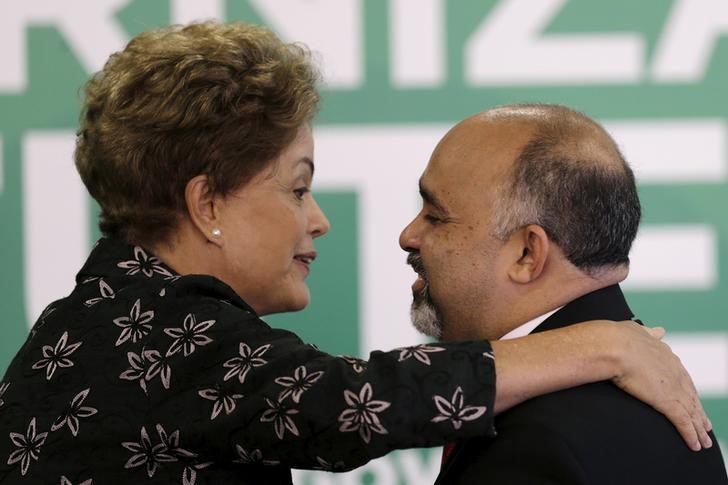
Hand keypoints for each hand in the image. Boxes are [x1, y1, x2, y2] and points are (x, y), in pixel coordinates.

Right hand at [610, 321, 711, 450]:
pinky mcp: (668, 402)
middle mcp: (675, 372)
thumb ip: (649, 333)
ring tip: (704, 440)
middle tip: (705, 425)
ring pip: (692, 412)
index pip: (682, 377)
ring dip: (699, 428)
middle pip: (692, 397)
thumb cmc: (617, 337)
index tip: (692, 400)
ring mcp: (673, 388)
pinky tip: (695, 445)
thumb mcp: (637, 331)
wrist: (612, 346)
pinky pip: (684, 423)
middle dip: (699, 412)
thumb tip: (659, 331)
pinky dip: (691, 435)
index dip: (687, 391)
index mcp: (667, 356)